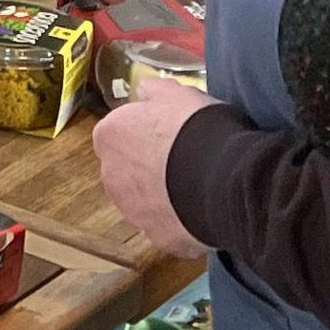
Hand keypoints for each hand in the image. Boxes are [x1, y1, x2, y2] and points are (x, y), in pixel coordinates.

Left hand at [91, 88, 219, 252]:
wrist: (220, 177)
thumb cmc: (194, 127)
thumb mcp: (175, 93)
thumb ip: (154, 92)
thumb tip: (145, 93)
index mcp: (109, 136)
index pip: (118, 133)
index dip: (144, 132)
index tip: (168, 132)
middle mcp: (111, 176)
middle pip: (126, 170)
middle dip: (149, 167)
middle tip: (183, 160)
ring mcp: (132, 211)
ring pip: (143, 202)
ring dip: (162, 196)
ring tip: (196, 187)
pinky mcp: (157, 237)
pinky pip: (167, 227)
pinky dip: (180, 221)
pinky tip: (203, 211)